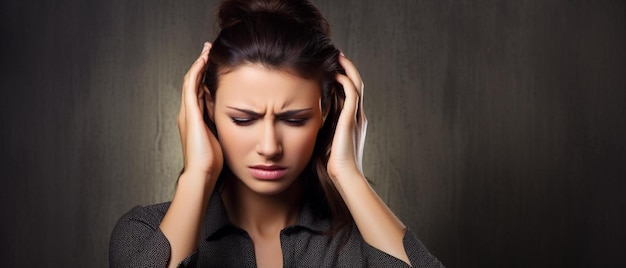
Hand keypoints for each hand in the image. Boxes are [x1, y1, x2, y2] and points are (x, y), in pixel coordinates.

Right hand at [177, 42, 222, 179]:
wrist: (203, 172)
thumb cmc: (212, 161)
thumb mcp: (219, 136)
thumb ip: (221, 125)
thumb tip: (233, 116)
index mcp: (195, 119)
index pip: (199, 91)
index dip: (205, 77)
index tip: (214, 66)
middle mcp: (188, 113)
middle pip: (193, 83)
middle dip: (201, 66)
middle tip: (208, 51)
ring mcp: (187, 112)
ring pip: (190, 81)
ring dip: (198, 64)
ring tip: (206, 50)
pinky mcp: (189, 113)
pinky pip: (191, 86)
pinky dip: (196, 72)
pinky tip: (202, 60)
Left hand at [327, 54, 367, 180]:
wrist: (344, 174)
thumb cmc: (333, 163)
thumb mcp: (326, 140)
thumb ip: (323, 128)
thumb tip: (308, 120)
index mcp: (354, 121)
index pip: (352, 93)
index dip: (345, 78)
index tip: (335, 67)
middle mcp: (358, 116)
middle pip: (357, 84)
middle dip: (348, 69)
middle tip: (337, 55)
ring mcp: (357, 116)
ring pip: (356, 85)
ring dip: (348, 69)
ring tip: (338, 57)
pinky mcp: (351, 118)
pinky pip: (352, 93)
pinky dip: (346, 80)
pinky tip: (336, 72)